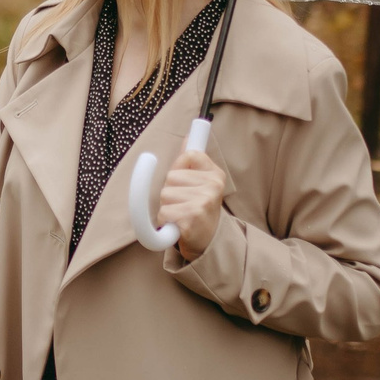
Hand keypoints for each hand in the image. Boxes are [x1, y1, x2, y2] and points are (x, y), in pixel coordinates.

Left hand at [158, 147, 229, 262]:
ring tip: (182, 216)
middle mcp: (213, 187)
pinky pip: (164, 213)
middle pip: (171, 177)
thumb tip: (189, 136)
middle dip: (170, 192)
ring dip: (167, 208)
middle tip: (184, 205)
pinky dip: (166, 222)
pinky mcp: (192, 219)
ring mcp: (203, 202)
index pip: (188, 155)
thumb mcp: (201, 183)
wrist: (208, 243)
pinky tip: (179, 226)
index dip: (178, 169)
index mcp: (215, 174)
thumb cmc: (199, 210)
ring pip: (165, 195)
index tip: (183, 183)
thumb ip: (193, 161)